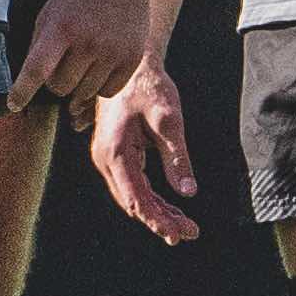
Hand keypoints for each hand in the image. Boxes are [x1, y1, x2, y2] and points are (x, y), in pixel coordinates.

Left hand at [5, 0, 144, 114]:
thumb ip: (39, 48)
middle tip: (62, 62)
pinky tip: (99, 65)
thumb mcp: (49, 13)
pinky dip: (99, 86)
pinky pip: (108, 92)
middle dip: (56, 81)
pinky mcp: (132, 59)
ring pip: (83, 94)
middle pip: (60, 88)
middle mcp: (88, 42)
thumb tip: (31, 85)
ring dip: (78, 84)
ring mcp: (112, 52)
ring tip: (83, 58)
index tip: (13, 104)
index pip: (37, 69)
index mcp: (61, 28)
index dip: (22, 91)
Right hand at [91, 54, 200, 244]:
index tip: (181, 233)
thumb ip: (177, 157)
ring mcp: (107, 157)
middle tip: (190, 233)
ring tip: (185, 226)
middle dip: (160, 220)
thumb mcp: (169, 119)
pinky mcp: (116, 153)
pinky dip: (152, 197)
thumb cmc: (149, 86)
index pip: (135, 199)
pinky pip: (133, 183)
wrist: (132, 62)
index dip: (158, 220)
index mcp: (115, 152)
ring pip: (132, 195)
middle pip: (132, 202)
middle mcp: (105, 158)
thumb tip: (188, 192)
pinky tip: (172, 207)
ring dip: (157, 212)